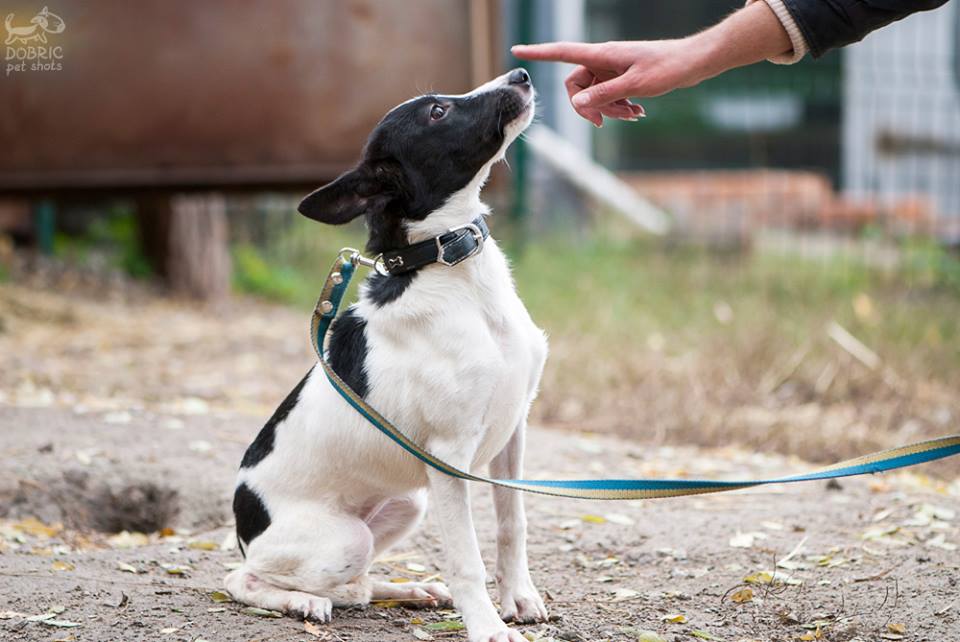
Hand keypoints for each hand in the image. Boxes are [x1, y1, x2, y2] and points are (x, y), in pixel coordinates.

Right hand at [512, 40, 701, 126]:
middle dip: (588, 107)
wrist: (692, 63)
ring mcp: (612, 70)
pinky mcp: (622, 78)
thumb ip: (603, 95)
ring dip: (609, 110)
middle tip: (604, 122)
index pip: (562, 52)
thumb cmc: (666, 68)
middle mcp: (602, 60)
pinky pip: (609, 96)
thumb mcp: (634, 86)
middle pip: (576, 85)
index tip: (517, 50)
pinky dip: (619, 107)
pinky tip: (637, 114)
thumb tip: (577, 103)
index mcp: (601, 55)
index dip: (538, 52)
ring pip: (594, 95)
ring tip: (633, 115)